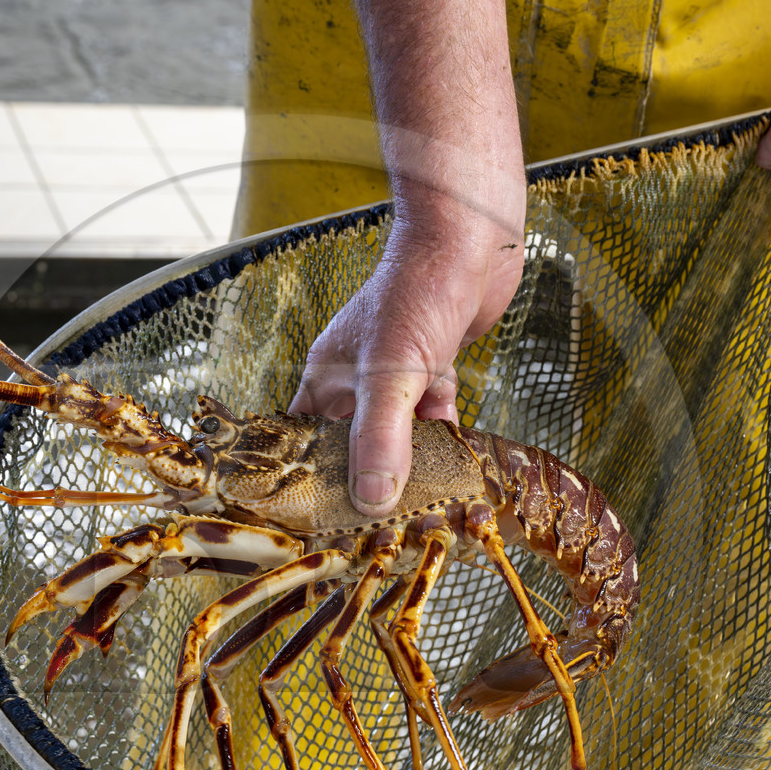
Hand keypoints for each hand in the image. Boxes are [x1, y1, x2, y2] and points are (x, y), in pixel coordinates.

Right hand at [291, 0, 524, 516]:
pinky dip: (446, 442)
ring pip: (397, 437)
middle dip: (364, 486)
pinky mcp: (436, 369)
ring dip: (412, 467)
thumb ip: (381, 439)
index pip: (299, 444)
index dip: (303, 484)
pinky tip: (459, 471)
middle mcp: (355, 380)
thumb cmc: (417, 290)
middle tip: (377, 535)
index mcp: (325, 379)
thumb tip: (372, 503)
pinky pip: (433, 421)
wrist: (471, 234)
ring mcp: (397, 375)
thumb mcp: (393, 374)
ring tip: (422, 513)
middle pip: (350, 449)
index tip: (313, 527)